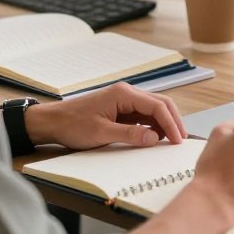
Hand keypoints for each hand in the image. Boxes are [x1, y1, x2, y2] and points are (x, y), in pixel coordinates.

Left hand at [24, 82, 186, 150]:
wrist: (52, 122)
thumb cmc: (73, 125)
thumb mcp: (101, 133)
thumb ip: (130, 135)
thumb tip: (155, 138)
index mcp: (124, 94)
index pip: (157, 106)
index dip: (171, 124)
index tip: (178, 141)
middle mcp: (127, 93)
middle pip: (160, 104)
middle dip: (173, 121)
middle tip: (180, 140)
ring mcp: (124, 100)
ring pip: (153, 109)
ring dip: (164, 123)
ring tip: (171, 140)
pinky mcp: (120, 108)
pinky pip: (142, 115)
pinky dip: (152, 125)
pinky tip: (154, 137)